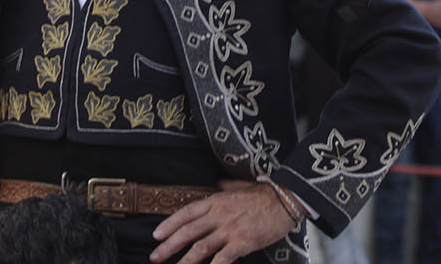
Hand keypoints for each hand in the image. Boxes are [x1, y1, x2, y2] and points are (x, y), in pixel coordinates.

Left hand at [150, 181, 297, 263]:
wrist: (286, 199)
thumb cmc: (264, 193)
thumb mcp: (241, 186)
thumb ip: (226, 186)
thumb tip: (217, 183)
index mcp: (217, 200)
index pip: (187, 212)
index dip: (170, 224)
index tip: (156, 235)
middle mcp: (219, 214)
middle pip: (188, 231)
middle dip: (169, 245)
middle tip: (155, 257)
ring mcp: (230, 229)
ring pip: (200, 247)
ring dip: (185, 261)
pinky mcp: (242, 242)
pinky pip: (222, 259)